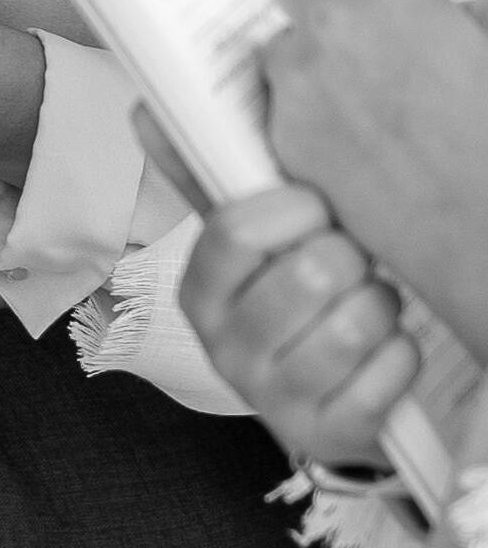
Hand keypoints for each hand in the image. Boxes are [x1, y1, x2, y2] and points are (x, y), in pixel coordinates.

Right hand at [174, 180, 418, 467]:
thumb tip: (146, 111)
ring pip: (356, 323)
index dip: (291, 208)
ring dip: (379, 305)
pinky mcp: (328, 436)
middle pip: (310, 273)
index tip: (314, 205)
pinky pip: (390, 372)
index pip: (236, 229)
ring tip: (366, 302)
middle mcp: (225, 350)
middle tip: (346, 263)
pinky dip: (401, 354)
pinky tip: (381, 351)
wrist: (320, 394)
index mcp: (200, 292)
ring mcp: (274, 400)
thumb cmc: (287, 296)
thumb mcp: (247, 243)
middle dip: (348, 258)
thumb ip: (205, 175)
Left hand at [265, 0, 487, 359]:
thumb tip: (454, 10)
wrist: (477, 222)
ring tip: (348, 95)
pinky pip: (279, 105)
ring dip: (304, 59)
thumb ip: (463, 15)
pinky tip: (345, 140)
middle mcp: (333, 22)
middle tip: (340, 24)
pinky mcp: (284, 133)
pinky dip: (303, 115)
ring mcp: (300, 78)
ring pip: (278, 45)